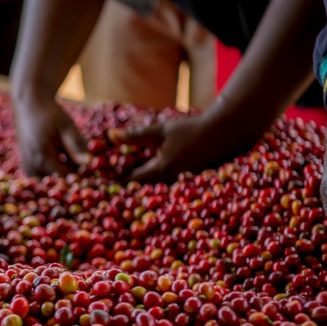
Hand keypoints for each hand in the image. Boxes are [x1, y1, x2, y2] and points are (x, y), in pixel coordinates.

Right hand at [14, 94, 87, 175]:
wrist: (28, 105)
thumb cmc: (49, 114)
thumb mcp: (66, 126)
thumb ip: (77, 146)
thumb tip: (89, 163)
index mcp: (41, 157)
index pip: (65, 178)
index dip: (80, 176)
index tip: (90, 169)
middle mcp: (32, 166)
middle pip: (58, 181)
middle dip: (72, 174)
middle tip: (80, 158)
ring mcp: (28, 167)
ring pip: (51, 180)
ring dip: (62, 172)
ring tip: (67, 154)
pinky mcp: (27, 166)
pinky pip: (44, 176)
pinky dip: (54, 170)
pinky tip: (60, 156)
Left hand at [112, 111, 250, 182]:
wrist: (225, 133)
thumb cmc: (190, 130)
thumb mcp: (160, 130)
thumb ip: (135, 136)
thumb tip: (110, 136)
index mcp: (161, 170)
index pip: (131, 183)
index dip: (116, 184)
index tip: (101, 185)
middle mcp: (170, 183)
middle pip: (143, 194)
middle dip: (128, 193)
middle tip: (109, 195)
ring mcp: (181, 188)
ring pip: (156, 195)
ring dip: (143, 194)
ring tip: (127, 195)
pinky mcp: (189, 189)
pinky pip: (168, 193)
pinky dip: (158, 191)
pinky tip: (151, 189)